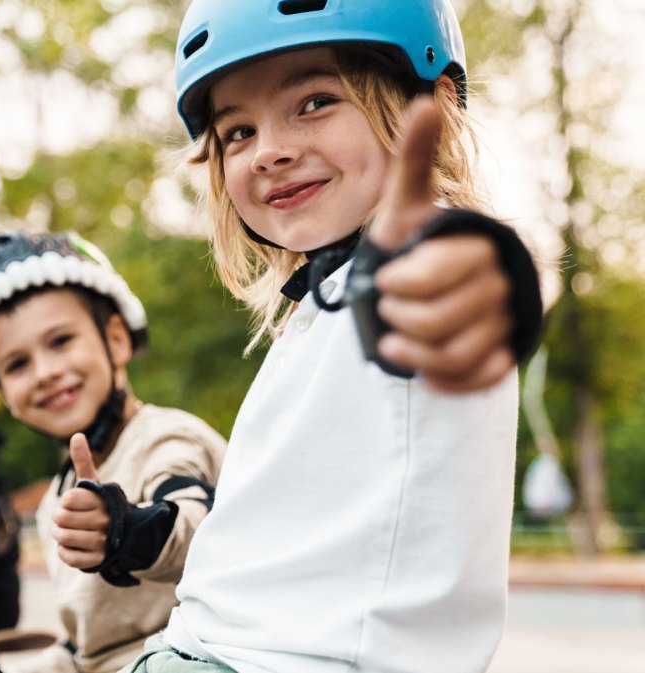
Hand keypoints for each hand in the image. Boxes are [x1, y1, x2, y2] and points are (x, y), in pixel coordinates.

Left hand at [52, 433, 110, 568]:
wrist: (123, 534)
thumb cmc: (100, 504)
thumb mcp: (93, 483)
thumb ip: (82, 460)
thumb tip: (77, 435)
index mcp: (102, 500)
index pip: (70, 498)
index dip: (65, 500)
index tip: (72, 502)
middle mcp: (104, 520)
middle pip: (62, 518)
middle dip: (58, 518)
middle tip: (64, 519)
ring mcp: (102, 542)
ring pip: (64, 538)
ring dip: (59, 535)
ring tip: (65, 532)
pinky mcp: (98, 560)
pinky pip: (70, 558)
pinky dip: (65, 552)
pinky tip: (71, 546)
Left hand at [367, 96, 514, 391]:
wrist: (424, 290)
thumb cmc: (411, 243)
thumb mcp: (404, 205)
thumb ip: (414, 159)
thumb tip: (424, 100)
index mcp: (480, 244)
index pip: (430, 278)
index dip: (396, 285)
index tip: (384, 280)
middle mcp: (502, 282)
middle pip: (437, 321)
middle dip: (398, 319)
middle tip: (388, 310)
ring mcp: (505, 321)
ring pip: (454, 354)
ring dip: (413, 355)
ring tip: (395, 342)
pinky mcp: (503, 356)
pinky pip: (477, 379)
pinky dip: (445, 380)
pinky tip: (424, 369)